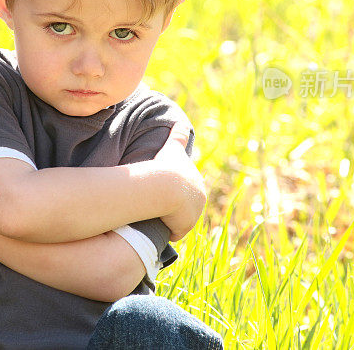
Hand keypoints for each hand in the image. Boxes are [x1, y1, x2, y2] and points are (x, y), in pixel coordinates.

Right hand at [155, 122, 206, 240]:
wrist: (165, 183)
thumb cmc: (165, 164)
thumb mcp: (172, 147)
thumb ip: (177, 134)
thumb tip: (178, 120)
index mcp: (197, 182)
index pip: (188, 190)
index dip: (176, 190)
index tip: (166, 191)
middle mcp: (200, 198)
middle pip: (185, 206)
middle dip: (173, 206)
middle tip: (156, 202)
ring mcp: (194, 214)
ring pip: (178, 219)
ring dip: (168, 218)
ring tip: (154, 212)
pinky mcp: (185, 225)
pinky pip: (174, 232)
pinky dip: (166, 229)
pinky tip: (156, 222)